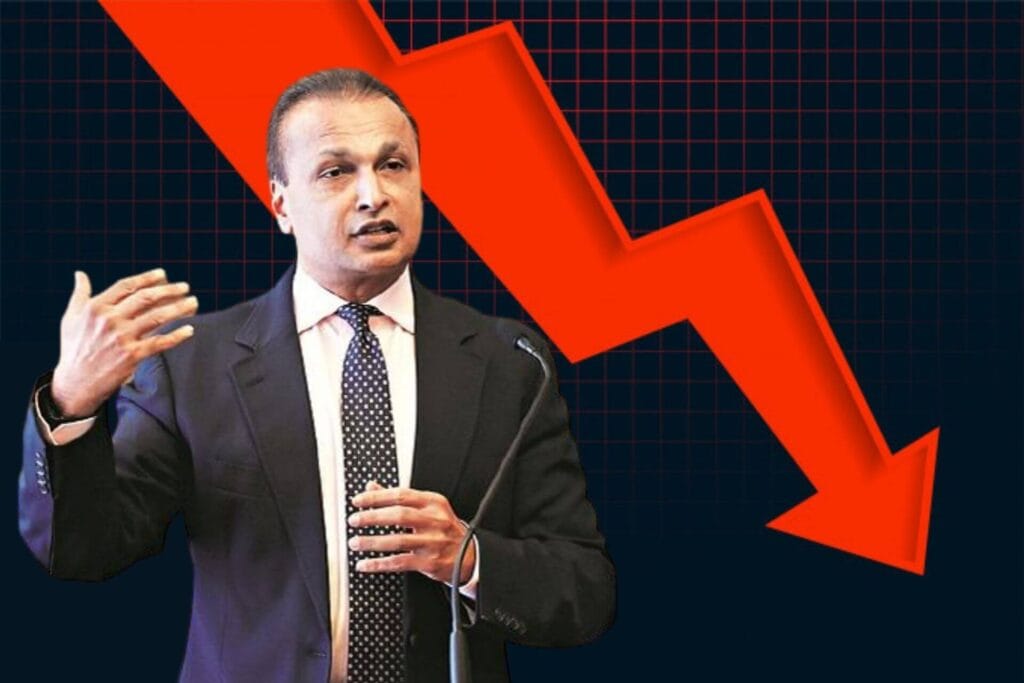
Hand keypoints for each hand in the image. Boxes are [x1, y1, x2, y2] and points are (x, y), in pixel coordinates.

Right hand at [51, 268, 197, 416]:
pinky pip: (159, 342)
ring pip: (157, 317)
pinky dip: (177, 335)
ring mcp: (121, 337)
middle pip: (145, 298)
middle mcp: (109, 320)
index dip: (146, 278)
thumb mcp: (70, 318)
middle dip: (169, 290)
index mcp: (95, 307)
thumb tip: (79, 274)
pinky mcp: (132, 355)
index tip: (162, 274)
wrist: (75, 383)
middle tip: (185, 287)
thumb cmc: (74, 349)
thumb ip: (79, 294)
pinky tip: (189, 330)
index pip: (126, 286)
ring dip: (179, 308)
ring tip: (193, 302)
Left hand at [348, 481, 475, 585]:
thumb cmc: (444, 529)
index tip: (358, 500)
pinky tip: (365, 564)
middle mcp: (435, 520)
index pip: (401, 495)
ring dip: (372, 542)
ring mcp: (433, 542)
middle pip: (399, 515)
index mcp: (433, 503)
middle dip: (372, 517)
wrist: (469, 555)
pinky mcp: (430, 562)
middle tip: (354, 520)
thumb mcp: (428, 508)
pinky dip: (379, 564)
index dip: (377, 497)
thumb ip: (400, 497)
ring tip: (355, 542)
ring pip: (398, 540)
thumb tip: (372, 486)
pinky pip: (400, 562)